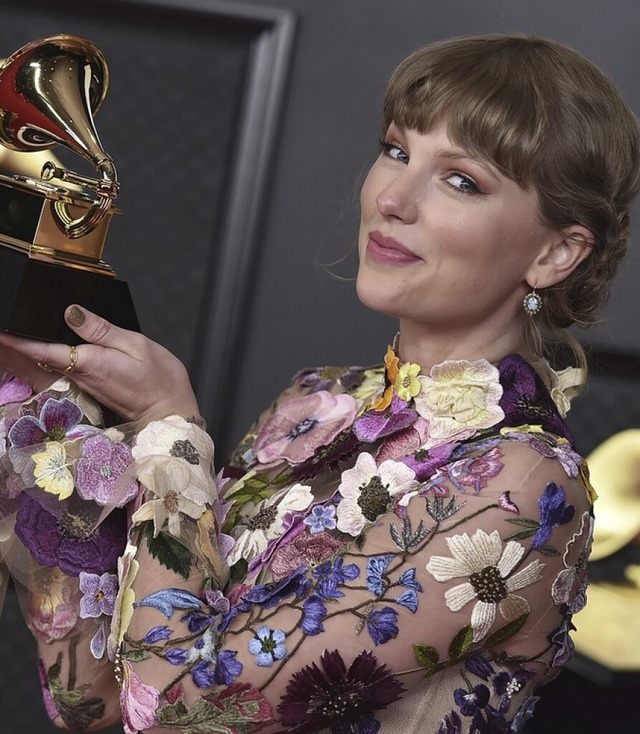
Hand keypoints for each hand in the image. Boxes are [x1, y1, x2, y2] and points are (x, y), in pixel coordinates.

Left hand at [0, 305, 200, 424]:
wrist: (169, 413)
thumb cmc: (160, 381)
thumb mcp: (136, 345)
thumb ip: (101, 329)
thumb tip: (71, 312)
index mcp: (88, 362)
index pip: (41, 349)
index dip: (16, 339)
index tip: (1, 328)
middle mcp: (79, 376)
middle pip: (36, 358)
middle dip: (14, 344)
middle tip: (2, 328)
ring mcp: (82, 384)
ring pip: (45, 364)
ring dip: (25, 350)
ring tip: (10, 335)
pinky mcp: (88, 387)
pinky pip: (60, 370)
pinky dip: (44, 358)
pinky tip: (40, 348)